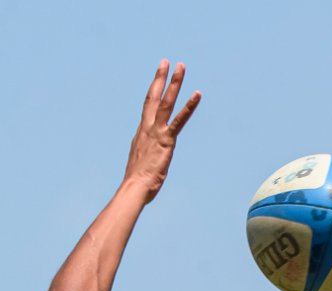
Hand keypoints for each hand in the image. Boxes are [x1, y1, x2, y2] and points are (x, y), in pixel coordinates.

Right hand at [123, 60, 199, 202]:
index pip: (147, 107)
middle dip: (160, 78)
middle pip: (153, 97)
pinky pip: (179, 120)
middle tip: (166, 61)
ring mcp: (156, 132)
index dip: (153, 90)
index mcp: (142, 133)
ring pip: (166, 102)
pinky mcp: (167, 140)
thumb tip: (143, 159)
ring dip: (174, 82)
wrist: (134, 188)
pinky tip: (197, 94)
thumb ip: (144, 155)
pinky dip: (189, 106)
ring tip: (181, 66)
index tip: (157, 78)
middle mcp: (147, 128)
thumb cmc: (136, 182)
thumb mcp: (140, 163)